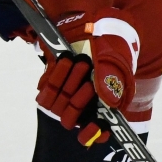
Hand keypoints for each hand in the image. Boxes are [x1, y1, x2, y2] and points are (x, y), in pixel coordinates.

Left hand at [34, 7, 139, 145]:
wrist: (95, 27)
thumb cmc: (111, 47)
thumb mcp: (115, 63)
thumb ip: (111, 83)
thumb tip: (107, 103)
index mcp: (104, 106)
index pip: (97, 132)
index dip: (93, 133)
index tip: (92, 128)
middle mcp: (84, 105)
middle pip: (71, 118)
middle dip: (77, 100)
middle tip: (88, 79)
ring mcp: (67, 95)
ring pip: (56, 105)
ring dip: (66, 83)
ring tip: (77, 62)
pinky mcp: (53, 84)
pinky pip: (45, 90)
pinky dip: (54, 76)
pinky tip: (64, 60)